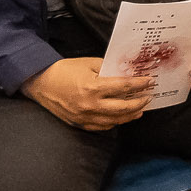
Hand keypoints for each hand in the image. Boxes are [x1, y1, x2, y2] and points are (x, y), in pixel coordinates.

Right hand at [23, 56, 150, 129]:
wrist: (41, 83)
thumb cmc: (65, 70)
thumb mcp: (90, 64)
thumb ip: (110, 69)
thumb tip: (128, 72)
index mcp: (93, 87)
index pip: (124, 87)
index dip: (139, 84)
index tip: (150, 81)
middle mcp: (89, 105)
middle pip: (123, 108)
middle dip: (139, 102)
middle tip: (149, 97)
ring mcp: (83, 116)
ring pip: (113, 121)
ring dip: (129, 115)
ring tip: (140, 109)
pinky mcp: (78, 123)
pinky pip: (100, 127)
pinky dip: (113, 123)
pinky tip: (121, 118)